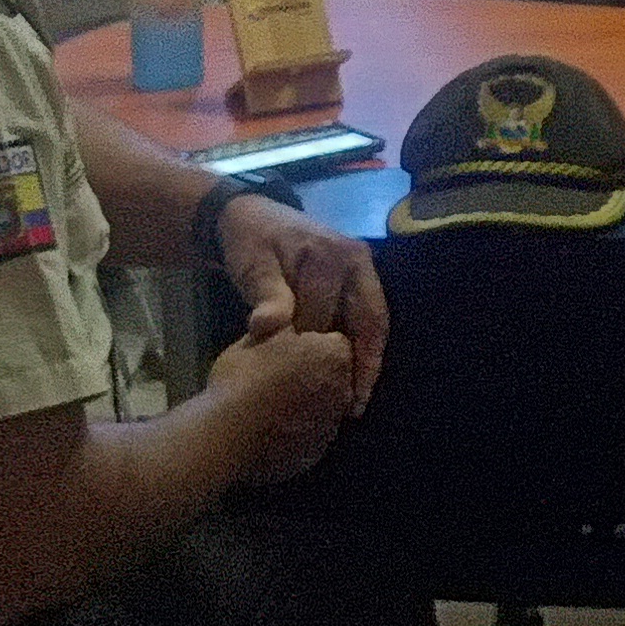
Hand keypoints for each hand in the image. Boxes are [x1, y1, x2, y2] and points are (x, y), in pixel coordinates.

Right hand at [205, 324, 356, 482]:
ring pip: (324, 409)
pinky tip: (271, 430)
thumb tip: (289, 319)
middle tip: (278, 376)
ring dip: (308, 404)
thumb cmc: (243, 377)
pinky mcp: (314, 456)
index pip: (335, 343)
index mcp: (336, 358)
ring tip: (271, 405)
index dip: (312, 344)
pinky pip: (310, 437)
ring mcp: (330, 428)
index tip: (288, 349)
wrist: (226, 436)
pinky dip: (298, 432)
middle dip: (316, 374)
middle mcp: (344, 393)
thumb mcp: (260, 335)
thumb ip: (283, 324)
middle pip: (335, 377)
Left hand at [213, 194, 387, 411]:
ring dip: (367, 361)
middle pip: (367, 319)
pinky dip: (361, 350)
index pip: (329, 311)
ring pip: (373, 323)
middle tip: (348, 407)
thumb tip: (268, 327)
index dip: (322, 349)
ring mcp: (362, 272)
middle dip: (359, 364)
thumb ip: (266, 294)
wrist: (252, 217)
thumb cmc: (251, 243)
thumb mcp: (254, 264)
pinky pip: (367, 320)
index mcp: (333, 254)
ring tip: (356, 401)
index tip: (319, 385)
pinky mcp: (359, 283)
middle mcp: (357, 261)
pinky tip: (353, 380)